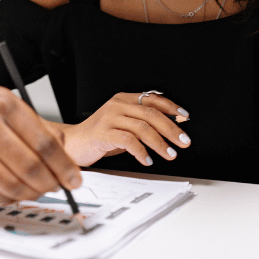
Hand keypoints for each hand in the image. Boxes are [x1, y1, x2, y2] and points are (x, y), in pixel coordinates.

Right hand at [0, 85, 81, 202]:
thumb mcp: (7, 102)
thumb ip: (35, 125)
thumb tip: (63, 153)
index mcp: (3, 105)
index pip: (43, 142)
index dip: (63, 165)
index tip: (74, 178)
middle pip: (30, 167)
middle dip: (52, 183)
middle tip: (60, 187)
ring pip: (14, 185)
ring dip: (34, 193)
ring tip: (41, 190)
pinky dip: (14, 197)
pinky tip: (20, 191)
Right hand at [61, 92, 190, 167]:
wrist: (73, 144)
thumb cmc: (100, 136)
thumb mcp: (122, 124)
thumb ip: (141, 122)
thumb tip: (169, 126)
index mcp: (123, 99)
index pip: (152, 98)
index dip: (171, 107)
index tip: (185, 117)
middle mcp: (117, 105)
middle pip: (151, 113)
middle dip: (171, 128)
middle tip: (183, 141)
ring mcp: (109, 118)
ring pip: (142, 127)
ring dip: (160, 142)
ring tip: (170, 154)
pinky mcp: (103, 133)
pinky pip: (128, 141)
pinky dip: (141, 151)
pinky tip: (147, 159)